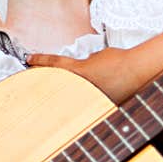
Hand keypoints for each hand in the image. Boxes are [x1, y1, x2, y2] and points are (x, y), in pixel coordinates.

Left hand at [27, 47, 144, 103]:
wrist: (135, 70)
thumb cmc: (118, 61)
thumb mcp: (96, 57)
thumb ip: (84, 63)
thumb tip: (81, 69)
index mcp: (77, 70)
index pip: (53, 63)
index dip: (39, 60)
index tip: (28, 58)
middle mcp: (80, 85)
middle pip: (55, 83)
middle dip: (42, 78)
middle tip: (31, 72)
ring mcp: (88, 96)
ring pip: (70, 94)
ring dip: (64, 92)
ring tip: (54, 89)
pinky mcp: (98, 104)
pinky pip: (85, 100)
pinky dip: (82, 97)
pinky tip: (80, 97)